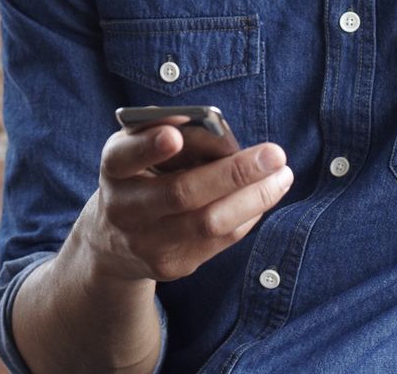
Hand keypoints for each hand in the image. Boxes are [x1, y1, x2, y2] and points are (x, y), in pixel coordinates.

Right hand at [76, 123, 293, 283]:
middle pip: (181, 194)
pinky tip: (265, 195)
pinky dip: (248, 214)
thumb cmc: (138, 177)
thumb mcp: (136, 150)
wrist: (114, 241)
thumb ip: (165, 133)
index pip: (124, 157)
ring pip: (209, 223)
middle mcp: (124, 209)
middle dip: (233, 173)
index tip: (175, 135)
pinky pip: (220, 240)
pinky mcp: (171, 266)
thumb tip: (214, 130)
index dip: (148, 147)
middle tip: (274, 153)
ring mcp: (147, 243)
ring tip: (283, 175)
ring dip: (254, 197)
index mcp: (113, 170)